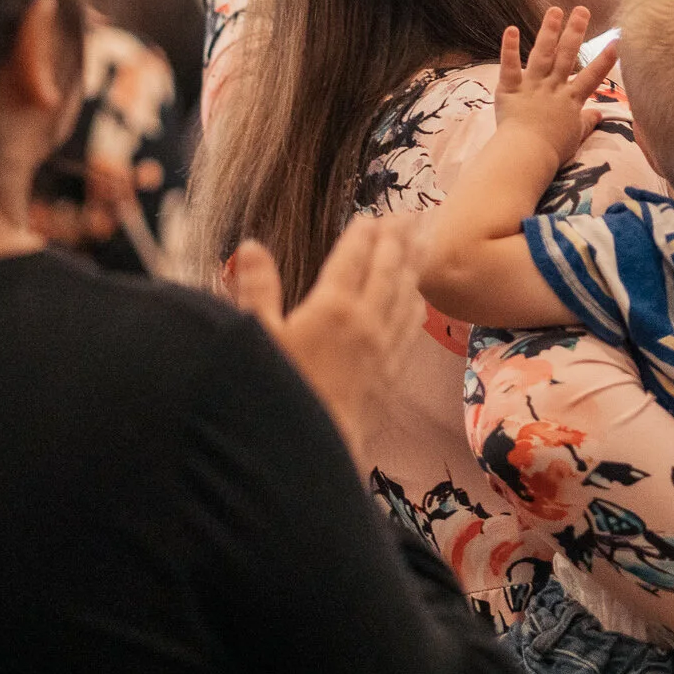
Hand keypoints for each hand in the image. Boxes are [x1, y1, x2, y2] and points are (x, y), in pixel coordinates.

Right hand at [228, 217, 420, 470]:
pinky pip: (410, 328)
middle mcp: (366, 324)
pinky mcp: (390, 377)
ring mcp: (383, 350)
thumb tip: (251, 246)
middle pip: (389, 270)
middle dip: (398, 239)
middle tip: (410, 215)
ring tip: (422, 242)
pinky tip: (418, 297)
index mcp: (333, 309)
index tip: (372, 215)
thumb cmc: (273, 395)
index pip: (354, 258)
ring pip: (406, 295)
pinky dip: (416, 304)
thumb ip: (256, 289)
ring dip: (413, 265)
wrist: (305, 458)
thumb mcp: (255, 339)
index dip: (364, 234)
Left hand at [495, 7, 618, 168]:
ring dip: (548, 31)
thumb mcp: (576, 137)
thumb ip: (587, 123)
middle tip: (582, 10)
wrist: (527, 156)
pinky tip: (511, 28)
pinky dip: (509, 48)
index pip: (592, 76)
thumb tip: (599, 115)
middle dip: (575, 32)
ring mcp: (532, 86)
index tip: (617, 41)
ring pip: (542, 54)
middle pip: (566, 55)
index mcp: (571, 100)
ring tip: (555, 10)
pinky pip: (509, 66)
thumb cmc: (553, 151)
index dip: (605, 59)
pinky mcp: (510, 89)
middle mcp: (553, 87)